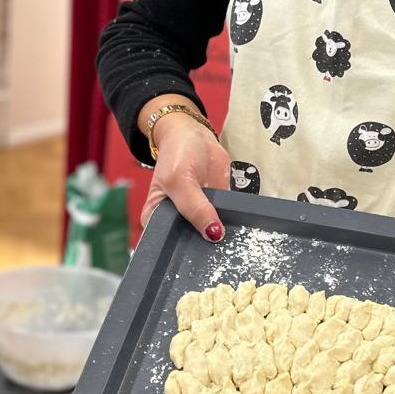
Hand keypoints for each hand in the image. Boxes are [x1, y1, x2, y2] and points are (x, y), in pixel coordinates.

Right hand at [141, 113, 231, 240]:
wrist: (197, 135)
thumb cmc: (177, 154)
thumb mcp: (180, 180)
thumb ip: (195, 208)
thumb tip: (213, 233)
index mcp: (156, 219)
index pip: (166, 245)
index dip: (179, 252)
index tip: (195, 259)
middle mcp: (176, 222)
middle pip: (190, 244)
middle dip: (204, 246)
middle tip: (217, 248)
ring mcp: (199, 217)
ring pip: (211, 235)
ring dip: (221, 237)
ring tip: (228, 239)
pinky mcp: (217, 210)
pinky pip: (227, 222)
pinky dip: (233, 225)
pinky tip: (238, 228)